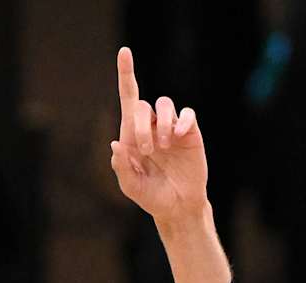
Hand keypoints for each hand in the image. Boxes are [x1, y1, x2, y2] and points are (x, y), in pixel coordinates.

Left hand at [108, 47, 207, 223]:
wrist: (178, 206)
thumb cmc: (151, 196)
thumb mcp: (131, 186)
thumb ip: (122, 167)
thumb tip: (116, 143)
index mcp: (132, 135)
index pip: (128, 98)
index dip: (126, 74)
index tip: (124, 52)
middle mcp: (151, 126)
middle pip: (143, 106)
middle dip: (143, 126)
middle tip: (148, 151)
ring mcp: (171, 128)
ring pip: (165, 104)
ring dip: (162, 124)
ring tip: (164, 146)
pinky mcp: (190, 132)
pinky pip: (187, 113)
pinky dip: (183, 121)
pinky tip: (179, 137)